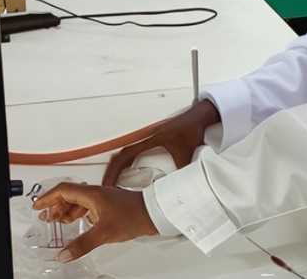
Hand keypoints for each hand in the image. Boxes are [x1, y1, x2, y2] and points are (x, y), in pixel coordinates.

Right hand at [32, 183, 155, 261]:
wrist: (153, 213)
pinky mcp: (108, 205)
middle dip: (55, 205)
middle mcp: (96, 193)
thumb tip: (64, 254)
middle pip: (69, 195)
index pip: (63, 190)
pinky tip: (78, 222)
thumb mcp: (104, 233)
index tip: (38, 205)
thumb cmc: (133, 215)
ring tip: (58, 220)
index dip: (48, 198)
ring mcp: (103, 198)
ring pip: (78, 200)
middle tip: (45, 216)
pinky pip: (87, 206)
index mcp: (92, 194)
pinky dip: (78, 213)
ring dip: (66, 209)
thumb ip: (82, 244)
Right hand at [102, 100, 219, 186]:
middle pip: (120, 156)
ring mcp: (147, 138)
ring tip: (111, 183)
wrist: (199, 116)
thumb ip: (183, 172)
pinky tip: (127, 172)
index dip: (114, 171)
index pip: (125, 156)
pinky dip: (126, 162)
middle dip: (110, 172)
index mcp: (150, 139)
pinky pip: (133, 152)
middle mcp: (146, 138)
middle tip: (106, 187)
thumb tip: (180, 190)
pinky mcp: (152, 139)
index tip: (108, 184)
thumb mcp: (188, 153)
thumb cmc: (192, 128)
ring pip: (125, 153)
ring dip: (116, 167)